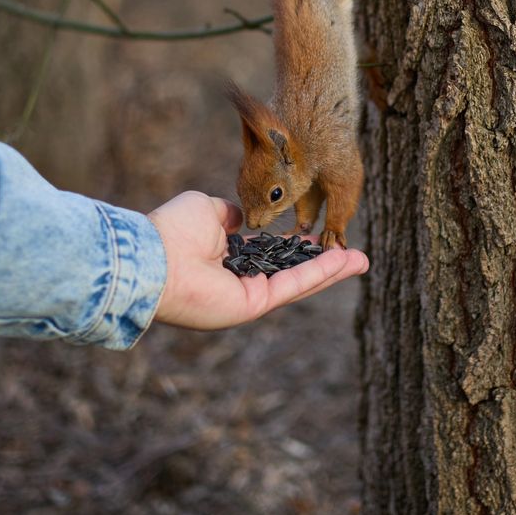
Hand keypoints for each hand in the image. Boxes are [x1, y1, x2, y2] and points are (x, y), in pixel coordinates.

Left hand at [147, 190, 368, 329]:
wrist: (153, 257)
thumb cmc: (172, 230)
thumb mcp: (206, 209)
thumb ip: (229, 214)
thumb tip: (242, 217)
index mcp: (225, 256)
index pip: (268, 252)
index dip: (294, 246)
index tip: (317, 236)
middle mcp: (238, 279)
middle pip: (290, 271)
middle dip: (323, 264)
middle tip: (353, 255)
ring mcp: (247, 295)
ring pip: (298, 281)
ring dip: (331, 271)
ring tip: (362, 260)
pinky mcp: (253, 304)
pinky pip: (292, 286)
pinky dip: (319, 274)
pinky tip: (344, 262)